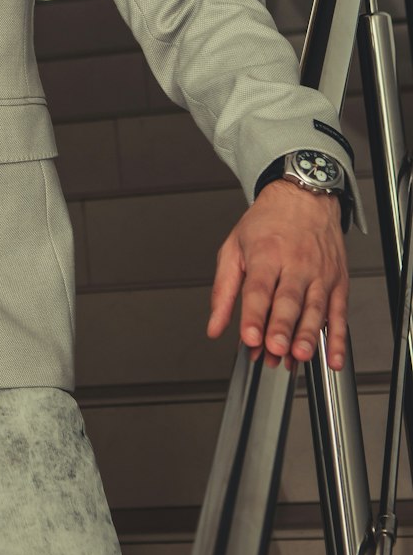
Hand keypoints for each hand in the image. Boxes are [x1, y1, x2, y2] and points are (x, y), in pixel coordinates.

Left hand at [207, 180, 349, 369]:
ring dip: (308, 335)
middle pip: (288, 299)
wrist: (303, 197)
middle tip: (275, 348)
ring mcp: (319, 273)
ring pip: (315, 308)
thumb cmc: (267, 222)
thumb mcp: (234, 247)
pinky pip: (339, 313)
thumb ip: (223, 289)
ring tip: (299, 356)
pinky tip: (334, 358)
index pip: (258, 289)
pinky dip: (339, 338)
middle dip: (282, 326)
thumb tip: (214, 326)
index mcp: (266, 253)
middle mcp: (295, 263)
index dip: (253, 314)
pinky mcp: (338, 281)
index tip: (249, 337)